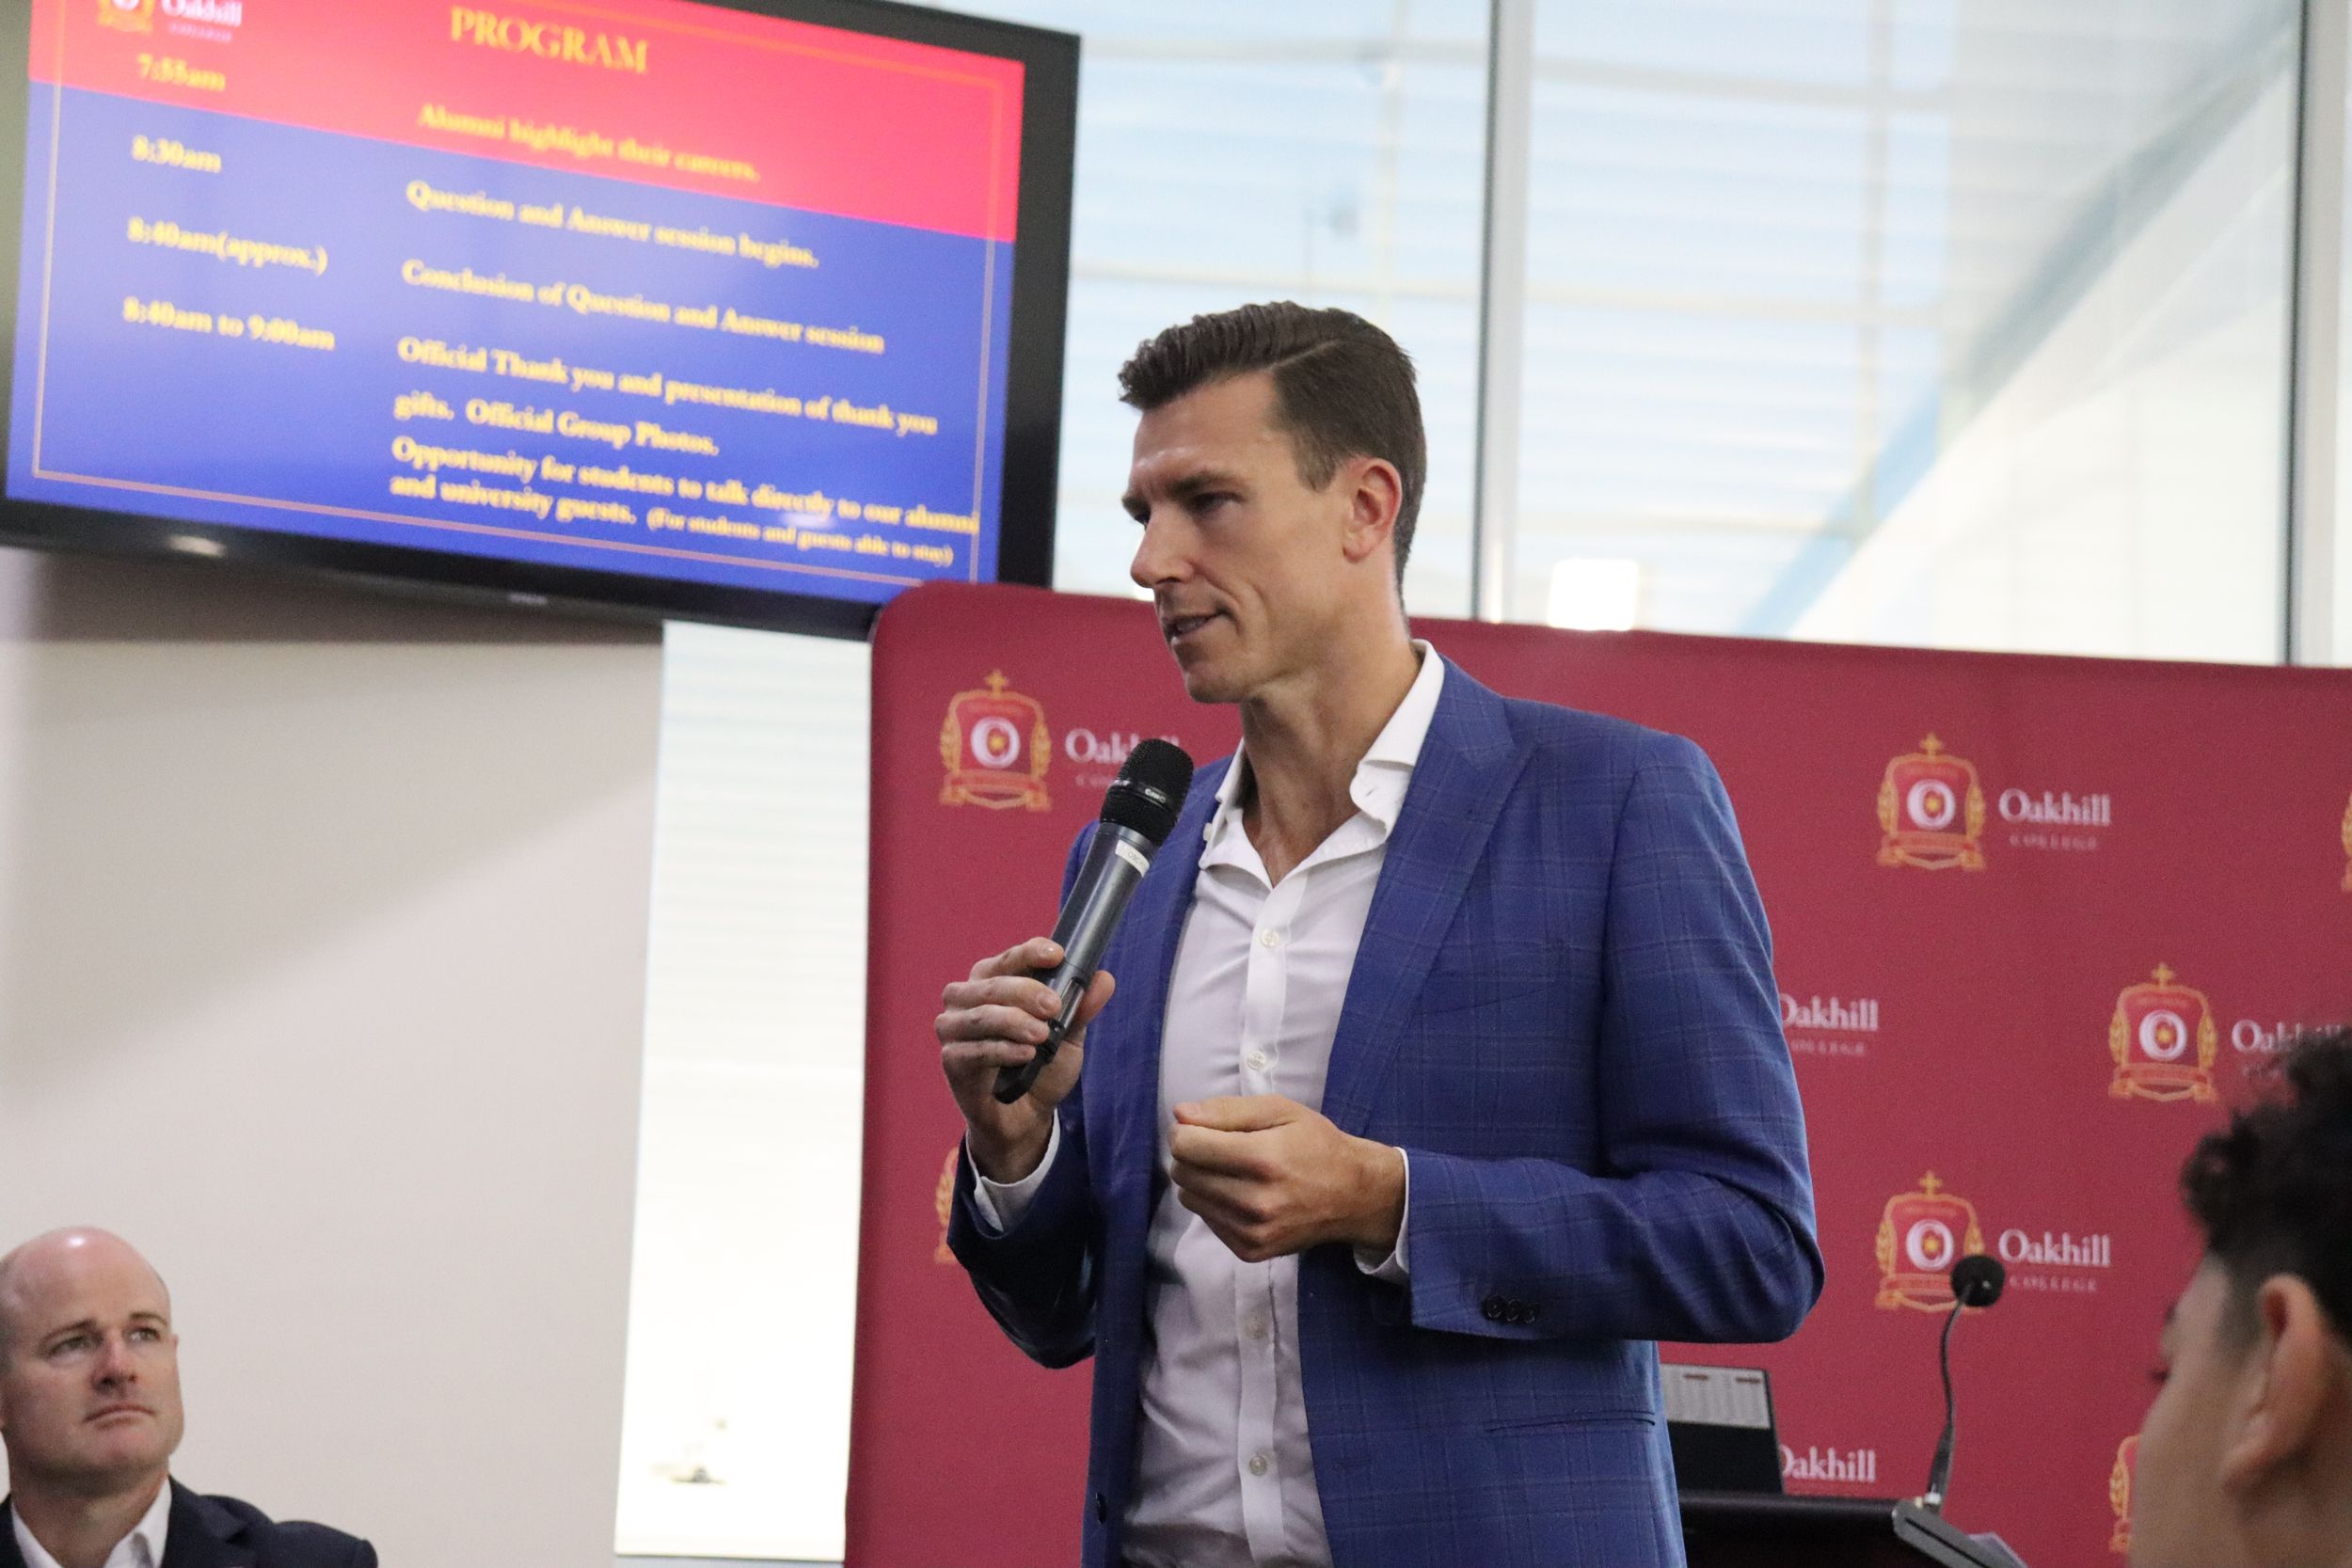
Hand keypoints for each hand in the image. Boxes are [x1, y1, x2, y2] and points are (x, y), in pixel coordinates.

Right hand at [937, 936, 1114, 1183]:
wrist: (1025, 1116)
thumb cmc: (1041, 1066)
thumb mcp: (1068, 1037)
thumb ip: (1080, 1008)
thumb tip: (1103, 979)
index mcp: (993, 982)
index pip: (1008, 959)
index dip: (1030, 953)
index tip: (1057, 955)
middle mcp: (966, 999)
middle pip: (992, 984)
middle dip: (1026, 991)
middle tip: (1054, 1006)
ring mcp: (954, 1029)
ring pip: (980, 1016)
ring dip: (1014, 1022)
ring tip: (1043, 1035)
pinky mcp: (952, 1061)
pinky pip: (973, 1051)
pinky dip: (1001, 1051)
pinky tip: (1026, 1055)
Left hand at [1168, 1096, 1404, 1263]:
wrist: (1353, 1196)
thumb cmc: (1316, 1144)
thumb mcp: (1280, 1110)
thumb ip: (1227, 1110)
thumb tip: (1180, 1115)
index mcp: (1262, 1159)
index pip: (1186, 1147)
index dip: (1185, 1131)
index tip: (1199, 1127)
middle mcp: (1255, 1202)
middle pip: (1182, 1173)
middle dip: (1191, 1154)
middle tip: (1218, 1147)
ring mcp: (1252, 1232)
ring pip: (1188, 1198)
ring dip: (1200, 1180)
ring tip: (1232, 1170)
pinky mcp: (1250, 1251)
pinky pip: (1207, 1221)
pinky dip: (1215, 1204)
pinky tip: (1242, 1194)